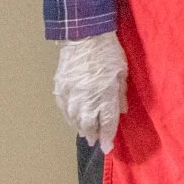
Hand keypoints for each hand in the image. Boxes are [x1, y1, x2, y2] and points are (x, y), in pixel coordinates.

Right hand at [54, 31, 127, 152]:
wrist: (83, 36)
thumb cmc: (108, 51)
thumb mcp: (122, 72)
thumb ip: (121, 93)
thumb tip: (122, 111)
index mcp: (106, 94)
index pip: (107, 122)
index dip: (108, 136)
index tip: (108, 147)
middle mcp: (87, 98)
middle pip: (89, 125)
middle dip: (93, 135)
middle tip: (96, 142)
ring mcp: (71, 94)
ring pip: (75, 119)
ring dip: (81, 128)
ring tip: (86, 134)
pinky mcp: (60, 88)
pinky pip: (64, 109)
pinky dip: (69, 117)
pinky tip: (72, 120)